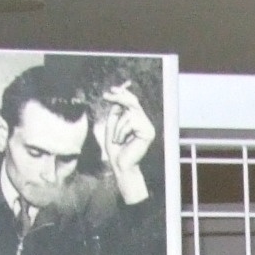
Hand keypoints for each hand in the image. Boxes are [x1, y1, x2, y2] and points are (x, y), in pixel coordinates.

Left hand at [93, 82, 155, 206]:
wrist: (120, 165)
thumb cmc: (115, 148)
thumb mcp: (112, 126)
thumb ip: (117, 112)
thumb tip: (119, 96)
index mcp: (138, 120)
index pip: (132, 102)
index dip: (123, 94)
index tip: (111, 89)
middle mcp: (145, 122)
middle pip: (133, 102)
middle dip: (119, 97)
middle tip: (106, 95)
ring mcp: (148, 127)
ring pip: (129, 114)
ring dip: (118, 126)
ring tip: (116, 139)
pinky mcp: (148, 133)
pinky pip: (130, 122)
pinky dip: (121, 131)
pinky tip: (122, 141)